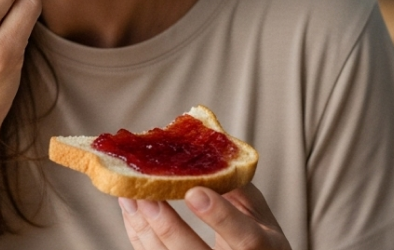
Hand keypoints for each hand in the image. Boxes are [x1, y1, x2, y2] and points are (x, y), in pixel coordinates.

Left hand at [119, 184, 291, 249]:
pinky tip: (131, 212)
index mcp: (265, 248)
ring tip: (128, 197)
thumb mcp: (259, 212)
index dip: (219, 215)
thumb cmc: (258, 236)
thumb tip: (207, 153)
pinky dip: (140, 235)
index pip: (246, 237)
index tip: (193, 191)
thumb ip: (237, 187)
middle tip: (146, 196)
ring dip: (144, 229)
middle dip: (168, 227)